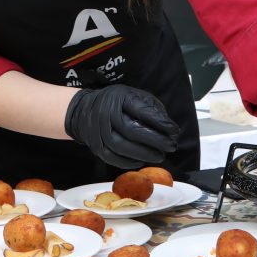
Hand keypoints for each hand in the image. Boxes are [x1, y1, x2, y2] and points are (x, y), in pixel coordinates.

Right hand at [64, 85, 178, 167]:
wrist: (82, 110)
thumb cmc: (115, 103)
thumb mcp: (132, 95)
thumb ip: (150, 107)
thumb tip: (168, 127)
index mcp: (119, 98)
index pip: (142, 111)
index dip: (160, 122)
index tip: (174, 131)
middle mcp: (107, 114)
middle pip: (132, 130)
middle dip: (154, 140)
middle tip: (170, 146)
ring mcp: (99, 131)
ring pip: (122, 146)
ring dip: (143, 154)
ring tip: (159, 156)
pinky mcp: (95, 146)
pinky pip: (113, 158)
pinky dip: (129, 162)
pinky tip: (142, 161)